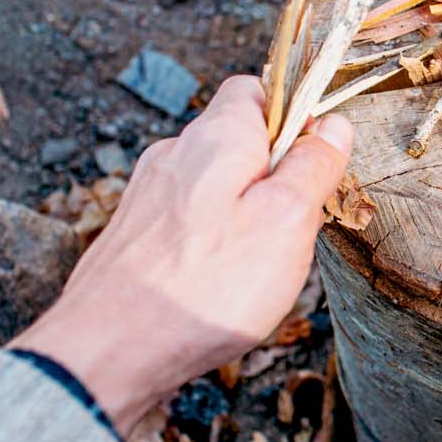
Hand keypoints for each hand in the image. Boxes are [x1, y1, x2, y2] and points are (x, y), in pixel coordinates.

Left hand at [11, 76, 352, 433]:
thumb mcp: (286, 222)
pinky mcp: (133, 232)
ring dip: (241, 213)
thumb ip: (311, 167)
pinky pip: (187, 219)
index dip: (293, 116)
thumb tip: (334, 126)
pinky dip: (209, 240)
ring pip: (213, 184)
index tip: (314, 164)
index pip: (255, 89)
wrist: (108, 352)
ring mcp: (148, 194)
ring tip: (253, 266)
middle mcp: (174, 153)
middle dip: (271, 176)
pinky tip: (215, 283)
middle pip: (237, 141)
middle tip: (291, 230)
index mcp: (216, 137)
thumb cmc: (204, 289)